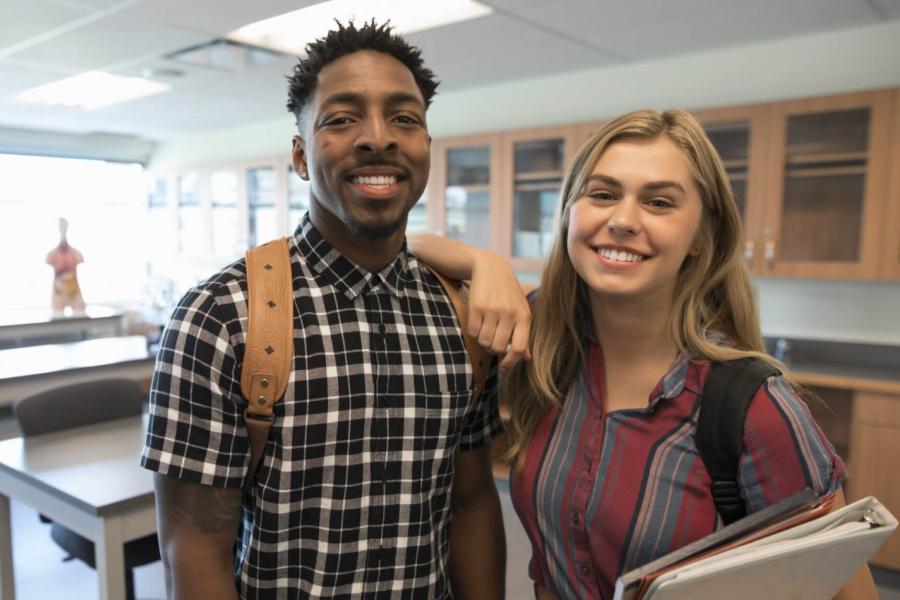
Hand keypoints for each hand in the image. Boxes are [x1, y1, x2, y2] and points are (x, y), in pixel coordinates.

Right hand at [466, 250, 530, 370]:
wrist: (491, 267)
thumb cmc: (508, 293)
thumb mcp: (520, 311)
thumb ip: (523, 335)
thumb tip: (526, 358)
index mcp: (524, 317)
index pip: (518, 348)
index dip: (510, 363)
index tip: (504, 368)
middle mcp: (509, 314)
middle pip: (497, 348)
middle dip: (493, 349)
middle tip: (492, 341)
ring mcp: (492, 310)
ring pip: (484, 341)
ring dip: (482, 340)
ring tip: (485, 329)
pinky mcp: (476, 306)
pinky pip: (473, 332)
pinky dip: (474, 332)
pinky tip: (478, 321)